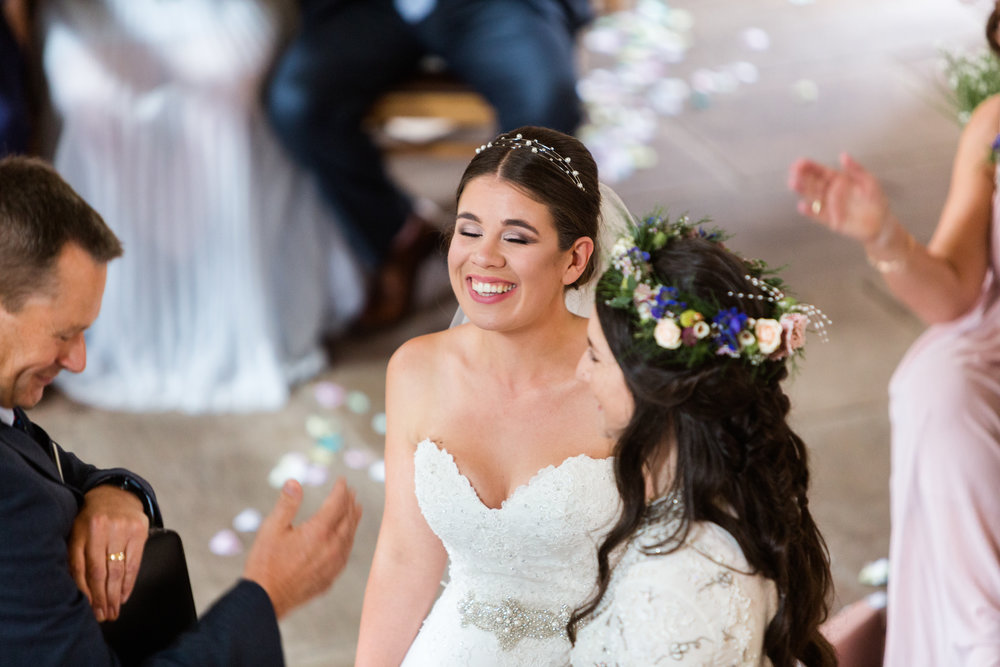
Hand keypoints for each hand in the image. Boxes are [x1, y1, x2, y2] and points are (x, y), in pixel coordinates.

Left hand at [69, 485, 149, 621]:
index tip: (87, 609)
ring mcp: (122, 528)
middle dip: (101, 598)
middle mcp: (101, 528)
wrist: (116, 494)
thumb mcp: (77, 533)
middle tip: (103, 616)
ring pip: (117, 570)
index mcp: (81, 530)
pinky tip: (124, 596)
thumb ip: (75, 556)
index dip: (84, 591)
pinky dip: (129, 583)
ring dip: (115, 595)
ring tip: (113, 611)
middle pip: (99, 571)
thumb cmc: (91, 520)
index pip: (80, 567)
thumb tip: (77, 592)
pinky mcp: (139, 530)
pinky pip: (134, 563)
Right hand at [244, 478, 361, 618]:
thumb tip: (295, 482)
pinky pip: (346, 554)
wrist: (265, 601)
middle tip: (352, 492)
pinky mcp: (330, 578)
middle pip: (347, 519)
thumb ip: (287, 504)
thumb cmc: (265, 563)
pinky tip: (346, 539)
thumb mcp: (271, 529)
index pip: (337, 504)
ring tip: (356, 510)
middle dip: (350, 503)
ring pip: (349, 538)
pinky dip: (349, 541)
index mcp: (318, 532)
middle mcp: (331, 548)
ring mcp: (333, 565)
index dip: (341, 490)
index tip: (342, 480)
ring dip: (353, 521)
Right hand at [788, 153, 891, 244]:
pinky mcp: (831, 221)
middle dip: (803, 177)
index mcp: (839, 181)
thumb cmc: (876, 200)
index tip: (799, 163)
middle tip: (793, 171)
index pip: (821, 172)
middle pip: (814, 183)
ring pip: (813, 197)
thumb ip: (856, 169)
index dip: (810, 167)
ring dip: (803, 190)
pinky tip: (802, 206)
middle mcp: (831, 193)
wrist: (881, 223)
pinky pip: (818, 215)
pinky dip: (810, 211)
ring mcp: (830, 206)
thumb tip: (843, 155)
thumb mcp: (869, 181)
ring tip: (793, 183)